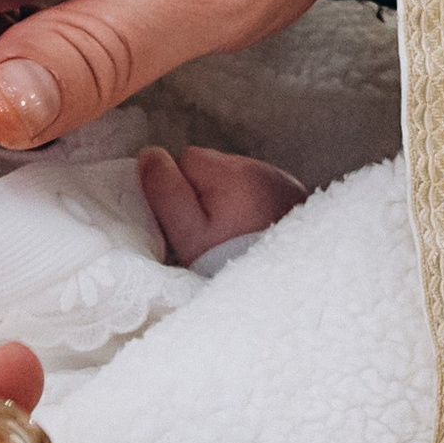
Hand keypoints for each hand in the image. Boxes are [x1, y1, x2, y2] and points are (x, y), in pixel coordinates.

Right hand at [138, 144, 308, 264]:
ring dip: (227, 197)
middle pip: (212, 166)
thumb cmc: (228, 264)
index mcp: (231, 173)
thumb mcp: (187, 236)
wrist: (284, 288)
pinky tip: (251, 230)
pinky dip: (251, 203)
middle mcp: (259, 168)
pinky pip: (259, 188)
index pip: (186, 159)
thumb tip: (149, 154)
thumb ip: (165, 192)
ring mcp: (280, 180)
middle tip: (209, 232)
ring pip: (234, 177)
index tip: (188, 223)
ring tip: (231, 234)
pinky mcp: (293, 194)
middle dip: (203, 192)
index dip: (178, 190)